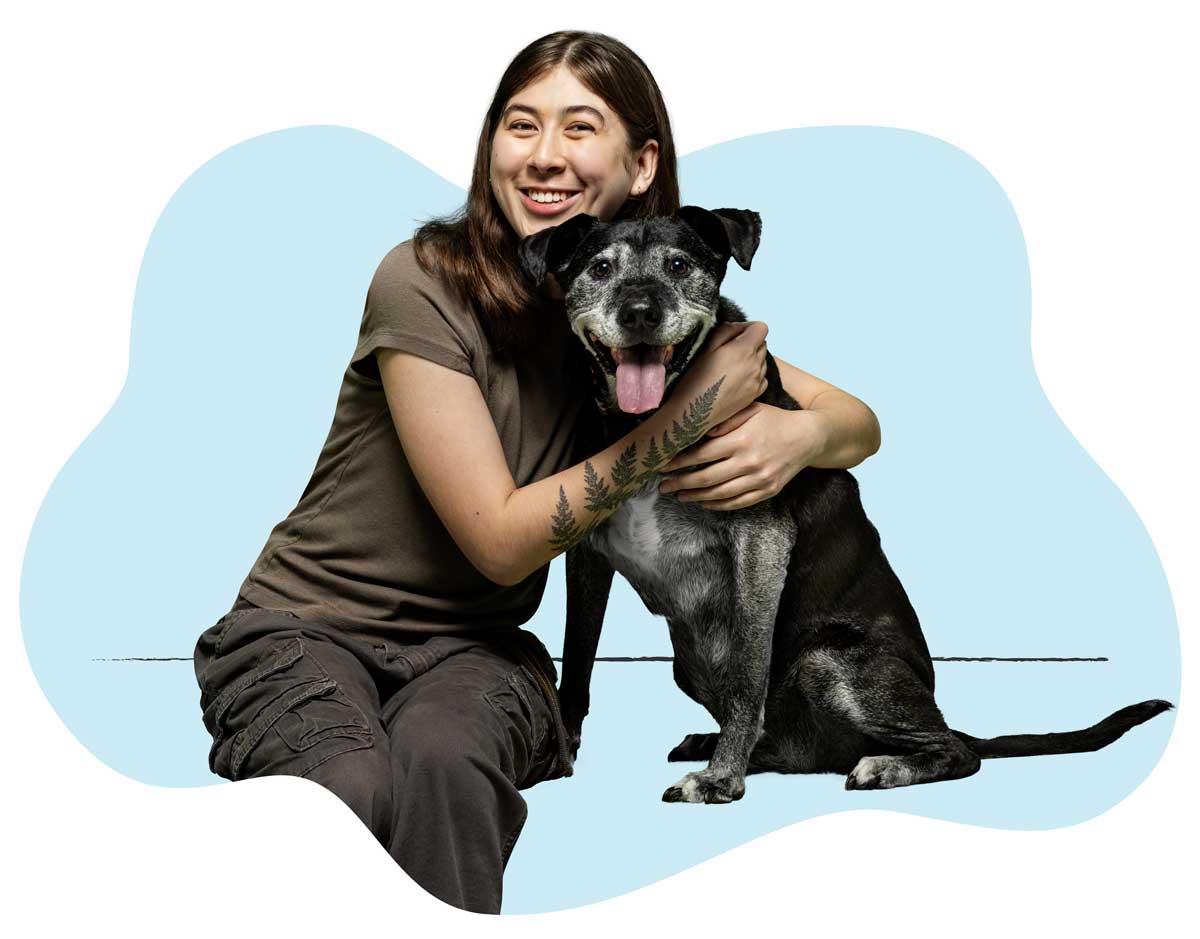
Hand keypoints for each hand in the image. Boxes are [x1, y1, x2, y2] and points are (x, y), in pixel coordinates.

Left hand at [657, 402, 829, 509]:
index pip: (701, 455)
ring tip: (679, 496)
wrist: (808, 437)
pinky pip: (738, 502)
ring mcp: (760, 479)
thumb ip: (724, 420)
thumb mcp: (750, 410)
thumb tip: (700, 432)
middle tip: (663, 486)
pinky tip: (704, 503)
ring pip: (720, 493)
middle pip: (706, 477)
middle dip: (681, 483)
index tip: (662, 466)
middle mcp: (749, 461)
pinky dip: (718, 505)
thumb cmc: (774, 420)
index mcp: (741, 439)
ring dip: (696, 496)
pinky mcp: (768, 490)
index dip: (679, 462)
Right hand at [669, 321, 768, 429]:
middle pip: (763, 344)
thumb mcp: (705, 348)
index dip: (748, 327)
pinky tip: (736, 379)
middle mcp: (755, 366)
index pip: (761, 328)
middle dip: (749, 343)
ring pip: (763, 361)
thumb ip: (725, 330)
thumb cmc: (695, 380)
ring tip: (730, 367)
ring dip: (752, 359)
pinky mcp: (755, 395)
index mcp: (743, 350)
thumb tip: (738, 327)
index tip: (736, 334)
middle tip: (729, 351)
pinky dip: (754, 375)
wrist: (693, 412)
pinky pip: (762, 378)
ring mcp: (757, 382)